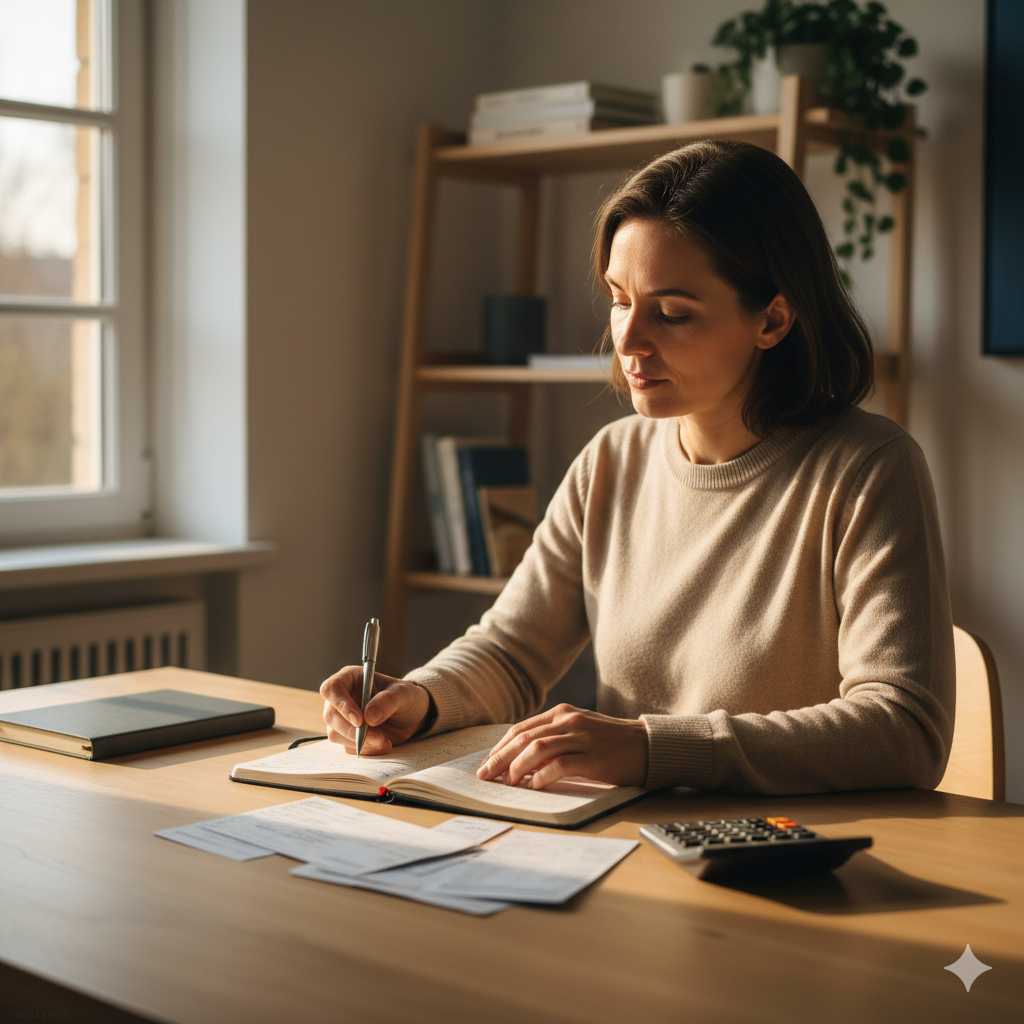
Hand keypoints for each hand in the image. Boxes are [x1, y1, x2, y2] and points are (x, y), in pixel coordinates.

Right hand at [320, 667, 431, 754]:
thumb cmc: (406, 697)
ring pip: (336, 734)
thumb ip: (388, 701)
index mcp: (350, 678)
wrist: (412, 716)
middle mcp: (341, 698)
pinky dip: (366, 749)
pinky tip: (383, 743)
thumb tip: (369, 716)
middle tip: (378, 738)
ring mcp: (342, 718)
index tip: (359, 720)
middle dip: (353, 731)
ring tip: (385, 741)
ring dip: (360, 742)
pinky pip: (348, 747)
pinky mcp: (348, 736)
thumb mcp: (404, 694)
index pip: (331, 688)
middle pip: (330, 716)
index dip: (341, 704)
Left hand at [475, 704, 647, 789]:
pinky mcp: (594, 758)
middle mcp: (568, 720)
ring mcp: (581, 737)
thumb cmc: (611, 742)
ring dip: (516, 767)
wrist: (649, 745)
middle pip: (523, 737)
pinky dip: (543, 776)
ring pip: (537, 748)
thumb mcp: (579, 730)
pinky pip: (560, 764)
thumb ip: (553, 739)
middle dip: (499, 758)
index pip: (521, 729)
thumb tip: (520, 762)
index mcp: (562, 713)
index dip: (500, 747)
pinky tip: (535, 786)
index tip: (486, 764)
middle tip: (485, 776)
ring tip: (507, 783)